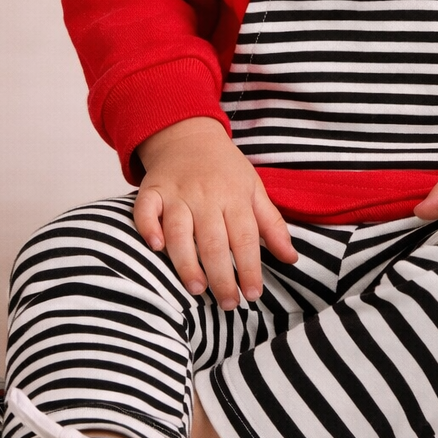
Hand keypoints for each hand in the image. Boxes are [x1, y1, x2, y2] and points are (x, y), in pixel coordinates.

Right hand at [133, 117, 296, 309]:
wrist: (189, 133)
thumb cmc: (225, 168)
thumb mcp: (255, 189)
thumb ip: (272, 225)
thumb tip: (292, 258)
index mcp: (235, 196)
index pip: (245, 238)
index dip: (249, 268)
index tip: (253, 294)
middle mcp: (206, 195)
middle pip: (213, 241)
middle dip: (221, 276)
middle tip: (227, 304)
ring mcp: (177, 192)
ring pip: (180, 231)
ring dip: (187, 262)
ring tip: (196, 289)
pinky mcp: (152, 189)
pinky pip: (146, 209)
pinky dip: (149, 227)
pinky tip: (155, 248)